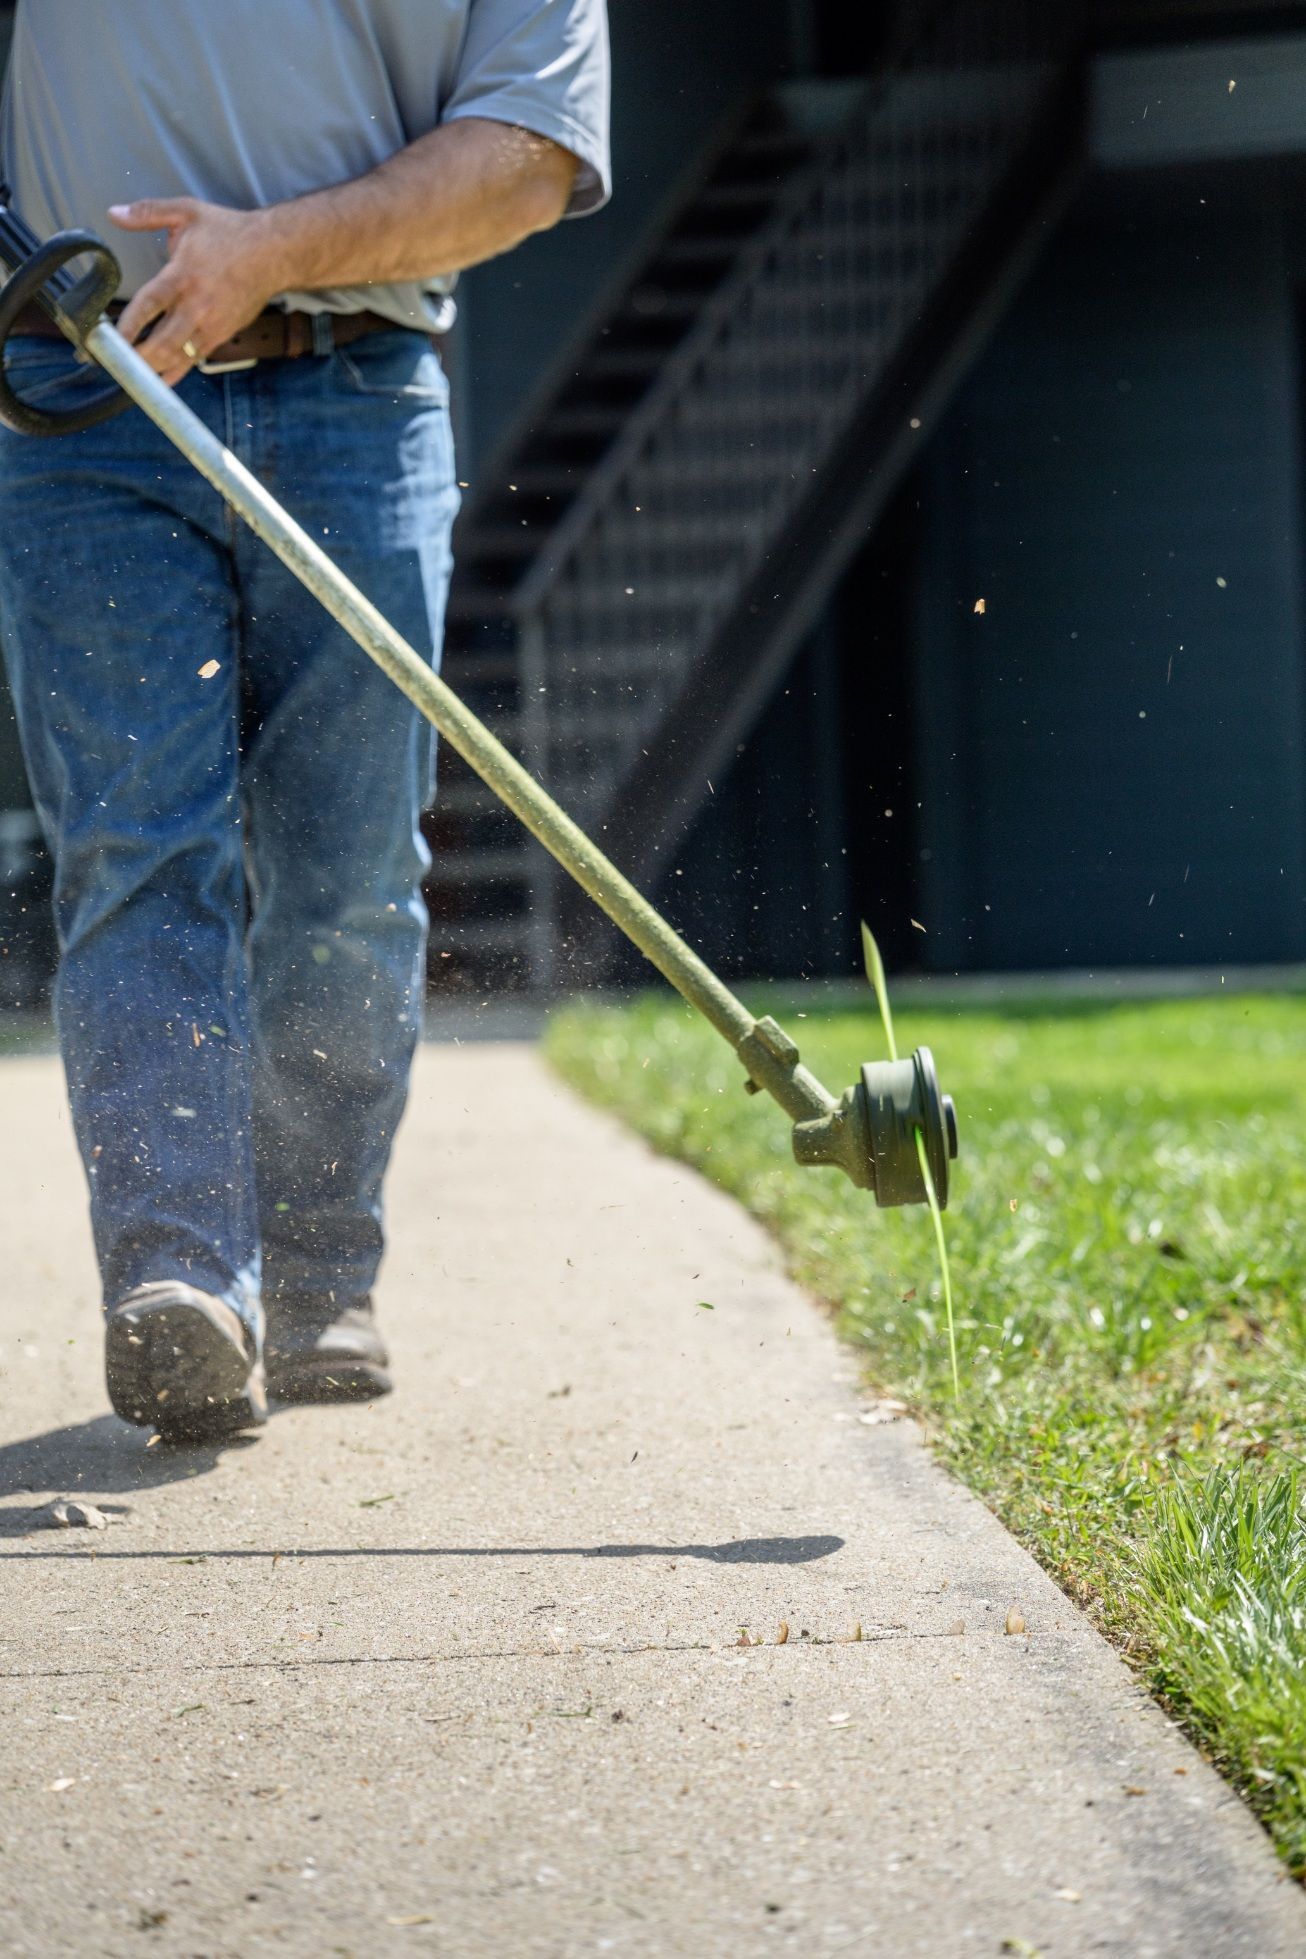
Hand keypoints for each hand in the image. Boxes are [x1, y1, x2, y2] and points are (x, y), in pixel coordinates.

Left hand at [109, 198, 282, 385]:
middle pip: (163, 341)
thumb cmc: (230, 232)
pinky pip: (196, 358)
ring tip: (133, 374)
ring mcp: (212, 323)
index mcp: (183, 274)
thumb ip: (147, 213)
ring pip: (179, 356)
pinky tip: (162, 379)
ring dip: (155, 368)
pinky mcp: (223, 333)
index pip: (150, 303)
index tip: (112, 338)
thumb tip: (114, 213)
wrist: (274, 253)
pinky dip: (178, 371)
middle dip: (139, 357)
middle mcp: (197, 304)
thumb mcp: (186, 212)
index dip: (130, 324)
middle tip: (118, 363)